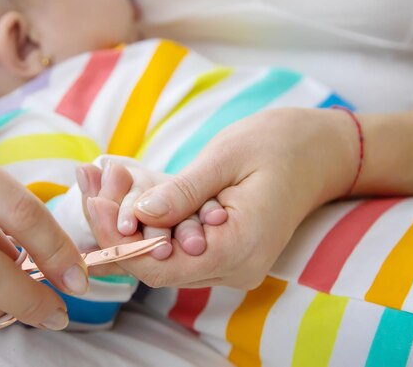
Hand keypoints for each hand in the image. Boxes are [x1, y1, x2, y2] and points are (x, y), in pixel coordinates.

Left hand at [84, 108, 357, 288]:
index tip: (94, 201)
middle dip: (117, 226)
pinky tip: (126, 190)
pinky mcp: (224, 250)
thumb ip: (183, 191)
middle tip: (90, 181)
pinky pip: (176, 245)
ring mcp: (230, 262)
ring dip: (129, 222)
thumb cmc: (281, 145)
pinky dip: (151, 221)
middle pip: (155, 264)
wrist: (321, 151)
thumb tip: (139, 214)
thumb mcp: (227, 157)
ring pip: (161, 256)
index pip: (161, 266)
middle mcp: (234, 267)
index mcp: (240, 248)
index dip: (120, 240)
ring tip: (103, 179)